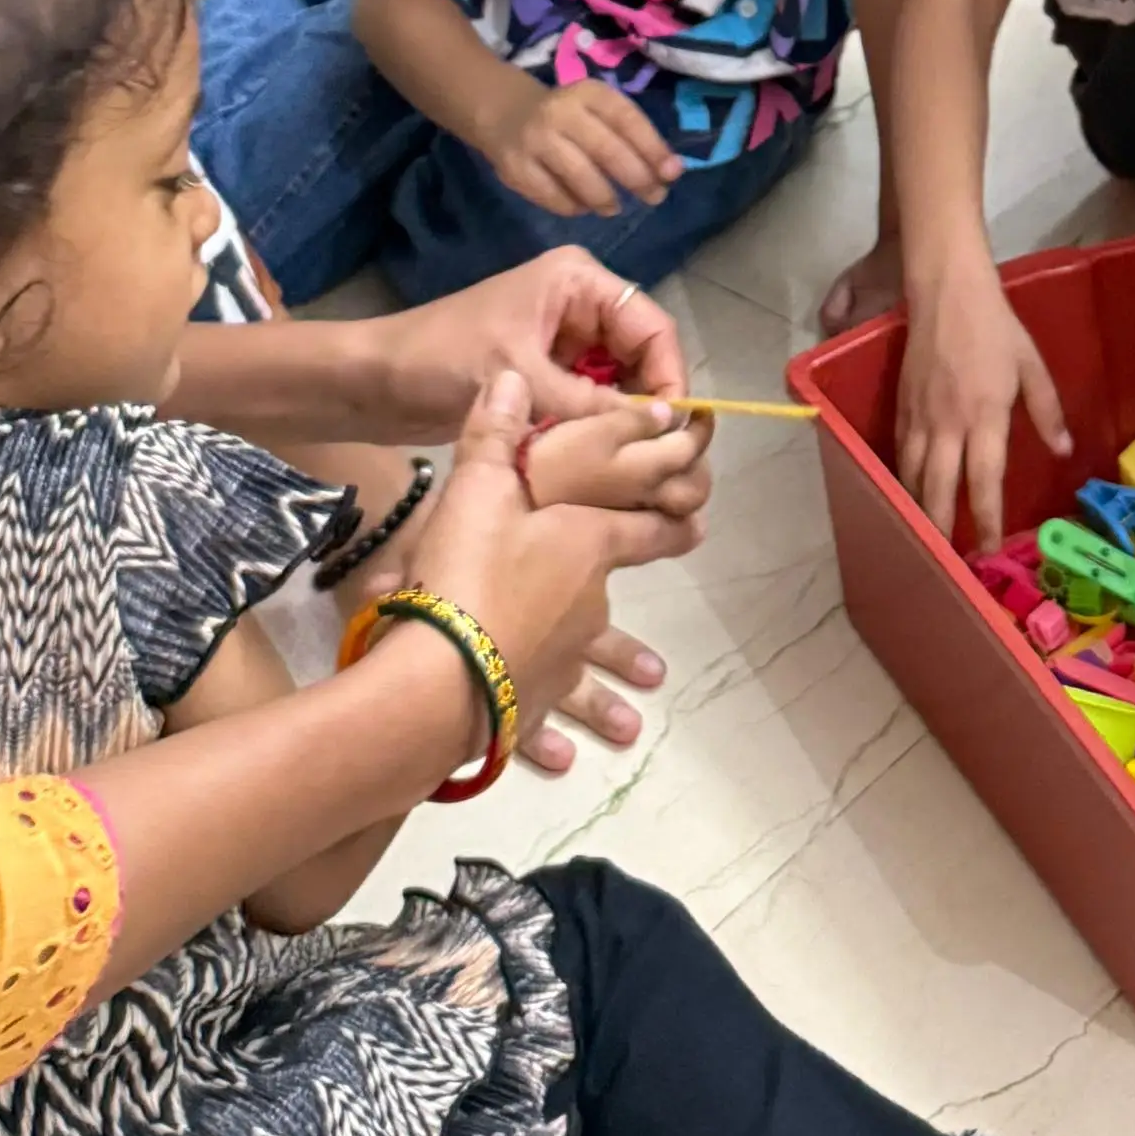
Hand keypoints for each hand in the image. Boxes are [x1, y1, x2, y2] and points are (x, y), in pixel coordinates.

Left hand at [369, 254, 689, 435]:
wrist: (374, 382)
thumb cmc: (441, 359)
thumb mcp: (519, 378)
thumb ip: (590, 404)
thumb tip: (661, 429)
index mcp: (578, 281)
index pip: (652, 325)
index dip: (669, 376)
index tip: (674, 429)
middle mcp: (579, 304)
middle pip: (641, 355)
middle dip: (649, 403)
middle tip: (658, 457)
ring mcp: (564, 340)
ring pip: (619, 383)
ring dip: (623, 421)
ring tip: (634, 465)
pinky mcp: (547, 374)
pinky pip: (590, 401)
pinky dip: (596, 430)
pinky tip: (601, 464)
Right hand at [395, 372, 700, 747]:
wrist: (439, 673)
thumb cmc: (466, 568)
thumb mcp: (476, 487)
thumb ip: (494, 432)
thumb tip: (511, 375)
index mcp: (585, 545)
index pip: (643, 526)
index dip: (670, 520)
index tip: (696, 524)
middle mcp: (584, 607)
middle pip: (615, 615)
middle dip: (632, 636)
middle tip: (660, 664)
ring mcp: (556, 663)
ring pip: (587, 679)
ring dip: (607, 698)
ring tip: (633, 723)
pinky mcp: (522, 708)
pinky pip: (538, 724)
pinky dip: (546, 740)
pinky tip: (562, 760)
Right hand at [476, 76, 682, 219]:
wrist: (505, 113)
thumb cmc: (568, 116)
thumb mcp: (597, 110)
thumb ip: (632, 134)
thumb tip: (670, 170)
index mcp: (587, 93)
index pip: (627, 120)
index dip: (653, 148)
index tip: (672, 173)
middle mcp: (560, 113)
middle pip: (606, 151)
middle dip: (637, 179)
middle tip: (654, 197)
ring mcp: (535, 141)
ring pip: (580, 178)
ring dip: (605, 199)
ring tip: (615, 206)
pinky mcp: (515, 169)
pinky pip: (554, 197)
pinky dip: (575, 207)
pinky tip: (583, 206)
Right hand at [896, 261, 1069, 549]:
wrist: (946, 291)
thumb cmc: (995, 326)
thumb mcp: (1032, 365)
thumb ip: (1047, 410)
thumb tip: (1063, 450)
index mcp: (986, 415)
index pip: (984, 481)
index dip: (986, 519)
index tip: (989, 549)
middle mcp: (948, 424)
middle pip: (939, 490)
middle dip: (942, 530)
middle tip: (948, 562)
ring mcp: (919, 417)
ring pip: (913, 477)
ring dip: (919, 511)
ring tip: (926, 540)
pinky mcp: (900, 407)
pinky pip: (900, 454)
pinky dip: (904, 480)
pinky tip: (909, 495)